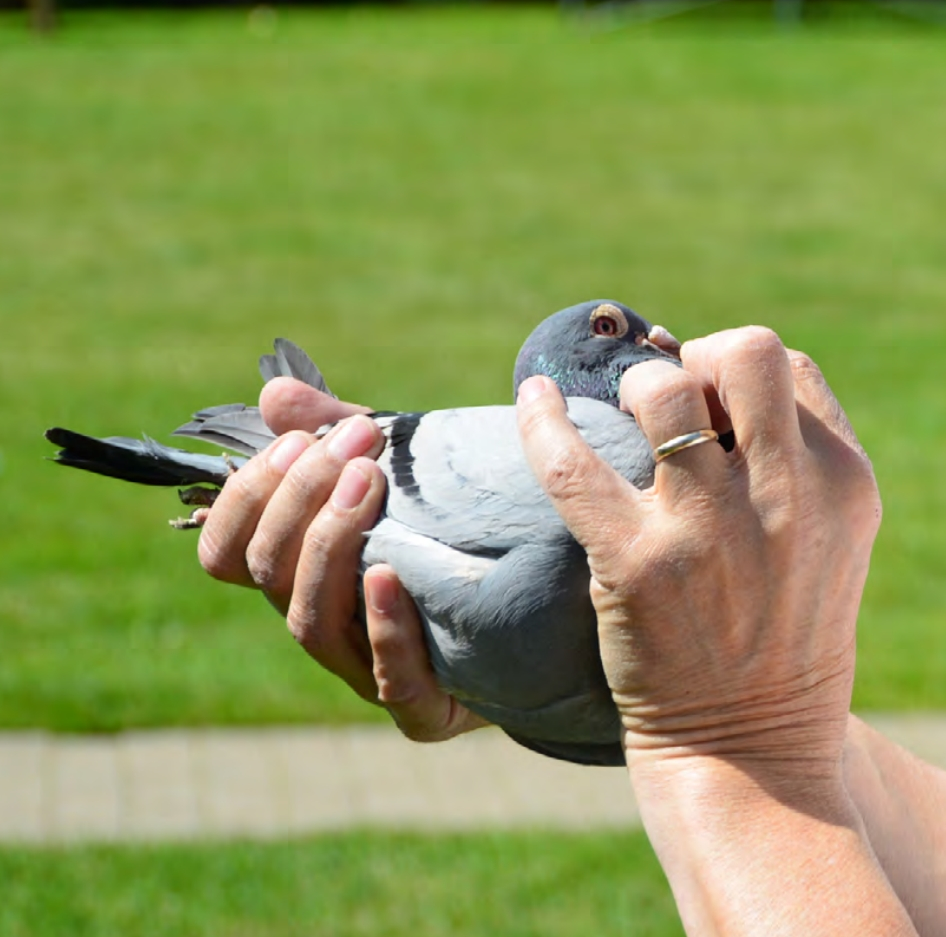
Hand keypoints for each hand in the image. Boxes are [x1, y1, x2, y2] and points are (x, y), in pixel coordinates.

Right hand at [194, 377, 485, 741]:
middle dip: (301, 498)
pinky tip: (390, 574)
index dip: (247, 497)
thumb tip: (274, 392)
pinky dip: (383, 626)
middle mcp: (326, 629)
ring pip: (309, 623)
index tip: (298, 439)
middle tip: (360, 441)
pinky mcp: (427, 710)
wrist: (559, 613)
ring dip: (331, 543)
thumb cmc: (466, 535)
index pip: (228, 553)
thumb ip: (341, 434)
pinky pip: (391, 680)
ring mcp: (369, 675)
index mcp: (304, 579)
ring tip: (369, 481)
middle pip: (268, 575)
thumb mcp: (407, 476)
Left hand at [515, 328, 880, 798]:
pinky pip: (571, 463)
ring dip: (631, 388)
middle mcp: (790, 494)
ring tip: (616, 413)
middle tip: (668, 396)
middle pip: (746, 352)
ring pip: (662, 388)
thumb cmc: (786, 638)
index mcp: (844, 481)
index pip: (793, 368)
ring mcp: (712, 527)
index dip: (739, 373)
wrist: (752, 751)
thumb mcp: (834, 541)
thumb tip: (707, 375)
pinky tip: (533, 399)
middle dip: (698, 356)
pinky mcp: (638, 564)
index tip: (708, 399)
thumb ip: (800, 464)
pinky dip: (541, 422)